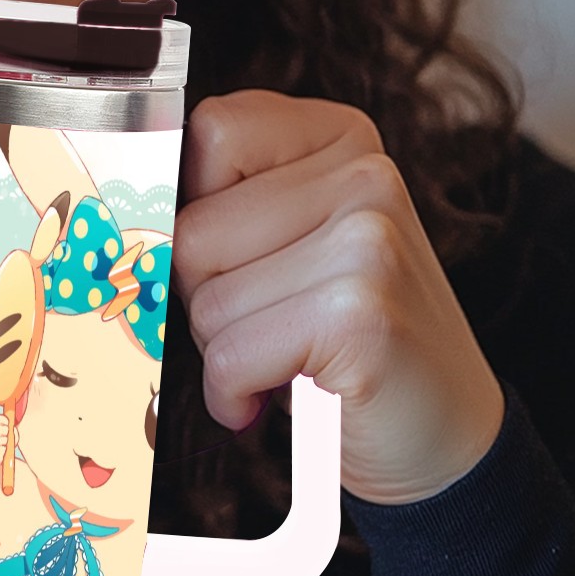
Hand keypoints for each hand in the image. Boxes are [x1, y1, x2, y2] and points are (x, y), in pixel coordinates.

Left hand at [175, 91, 503, 503]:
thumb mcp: (294, 242)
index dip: (193, 206)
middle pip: (193, 228)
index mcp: (342, 138)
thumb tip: (126, 210)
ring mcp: (368, 239)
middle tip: (271, 324)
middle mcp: (365, 174)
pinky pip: (230, 355)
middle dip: (207, 294)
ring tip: (288, 357)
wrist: (448, 444)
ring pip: (204, 296)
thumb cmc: (346, 340)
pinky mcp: (360, 312)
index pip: (210, 132)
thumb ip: (230, 202)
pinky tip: (281, 396)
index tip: (228, 257)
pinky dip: (235, 393)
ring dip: (225, 349)